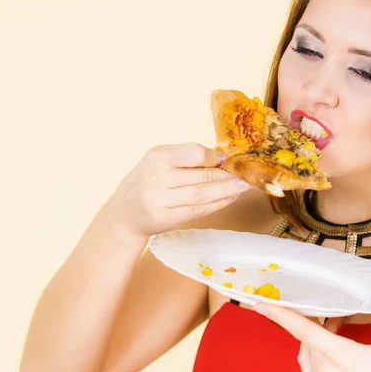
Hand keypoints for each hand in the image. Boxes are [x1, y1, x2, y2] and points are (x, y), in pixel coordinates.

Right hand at [101, 142, 249, 238]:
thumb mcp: (158, 162)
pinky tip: (230, 198)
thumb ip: (185, 159)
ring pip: (203, 194)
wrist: (122, 214)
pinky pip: (198, 210)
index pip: (194, 153)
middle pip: (202, 176)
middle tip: (247, 175)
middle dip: (229, 176)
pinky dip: (217, 204)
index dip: (215, 157)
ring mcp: (160, 200)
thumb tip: (223, 159)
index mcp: (157, 156)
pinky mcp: (165, 218)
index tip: (229, 160)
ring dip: (227, 190)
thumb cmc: (146, 183)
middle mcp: (157, 177)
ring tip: (244, 187)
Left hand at [254, 283, 370, 371]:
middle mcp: (325, 371)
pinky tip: (332, 346)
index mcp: (341, 357)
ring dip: (316, 337)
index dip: (280, 314)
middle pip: (307, 338)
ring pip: (307, 352)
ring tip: (336, 326)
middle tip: (332, 311)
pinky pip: (309, 366)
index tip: (259, 303)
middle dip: (316, 321)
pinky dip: (316, 351)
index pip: (303, 330)